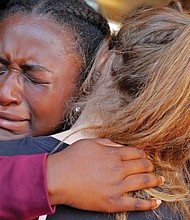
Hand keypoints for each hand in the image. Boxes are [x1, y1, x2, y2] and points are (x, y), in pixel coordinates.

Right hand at [46, 138, 163, 211]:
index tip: (145, 156)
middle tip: (153, 167)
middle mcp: (118, 169)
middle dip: (150, 166)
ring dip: (154, 180)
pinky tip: (156, 202)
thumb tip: (120, 146)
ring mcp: (116, 187)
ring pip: (142, 182)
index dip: (143, 154)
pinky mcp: (111, 202)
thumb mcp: (90, 143)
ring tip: (160, 180)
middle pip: (142, 166)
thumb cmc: (72, 158)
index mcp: (113, 154)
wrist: (58, 177)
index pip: (136, 153)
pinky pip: (134, 204)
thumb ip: (108, 143)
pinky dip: (147, 204)